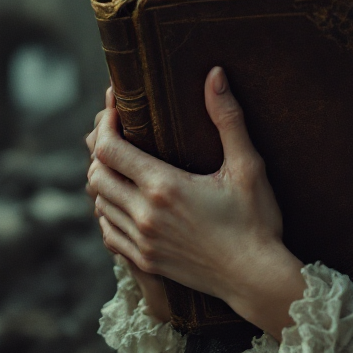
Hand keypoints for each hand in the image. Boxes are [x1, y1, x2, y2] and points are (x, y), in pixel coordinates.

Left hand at [86, 67, 304, 337]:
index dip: (105, 121)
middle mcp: (144, 215)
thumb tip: (215, 74)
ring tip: (118, 156)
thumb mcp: (248, 165)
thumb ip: (228, 117)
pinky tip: (122, 198)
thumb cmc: (257, 220)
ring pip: (98, 202)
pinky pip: (107, 231)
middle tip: (116, 125)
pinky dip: (106, 209)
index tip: (115, 102)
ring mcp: (141, 242)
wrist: (256, 278)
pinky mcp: (144, 262)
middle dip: (99, 144)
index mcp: (163, 187)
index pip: (109, 148)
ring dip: (102, 176)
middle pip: (96, 173)